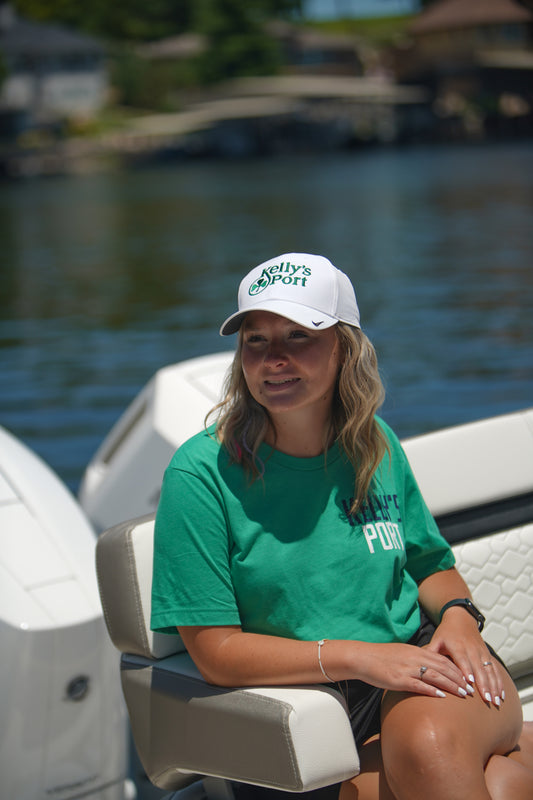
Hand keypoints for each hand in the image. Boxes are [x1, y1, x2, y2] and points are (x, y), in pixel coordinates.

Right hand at [352, 640, 471, 698]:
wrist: (362, 657)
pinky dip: (432, 690)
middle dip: (459, 678)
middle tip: (471, 689)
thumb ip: (416, 659)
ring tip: (463, 694)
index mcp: (416, 651)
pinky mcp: (399, 679)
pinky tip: (442, 696)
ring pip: (435, 675)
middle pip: (443, 667)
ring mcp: (407, 669)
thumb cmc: (381, 657)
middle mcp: (414, 658)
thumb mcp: (402, 654)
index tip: (467, 678)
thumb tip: (428, 669)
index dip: (457, 669)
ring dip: (451, 685)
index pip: (442, 659)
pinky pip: (419, 685)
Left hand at [426, 608, 503, 706]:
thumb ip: (431, 652)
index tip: (470, 683)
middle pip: (479, 668)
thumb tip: (421, 666)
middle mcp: (471, 649)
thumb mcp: (437, 639)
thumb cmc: (446, 632)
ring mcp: (481, 652)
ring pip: (489, 670)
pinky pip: (494, 669)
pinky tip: (500, 694)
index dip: (467, 671)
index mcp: (457, 646)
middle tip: (486, 700)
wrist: (461, 618)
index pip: (462, 659)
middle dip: (483, 684)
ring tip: (495, 701)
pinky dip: (498, 682)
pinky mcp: (487, 654)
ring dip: (493, 685)